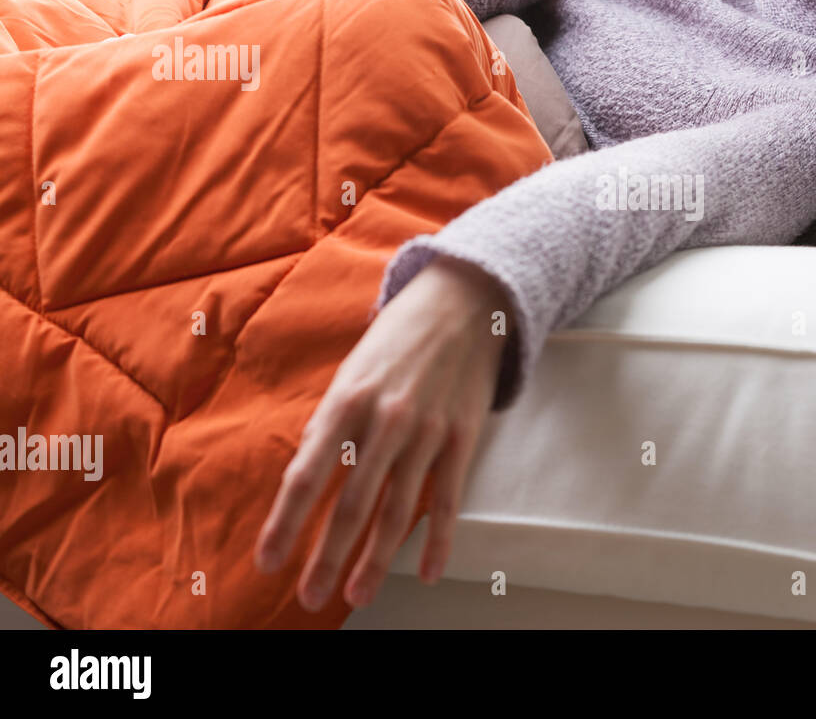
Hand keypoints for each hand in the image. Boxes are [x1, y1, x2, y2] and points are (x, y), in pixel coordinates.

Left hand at [254, 256, 510, 610]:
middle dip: (327, 557)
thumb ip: (329, 421)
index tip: (268, 562)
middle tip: (309, 598)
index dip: (285, 524)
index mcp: (346, 401)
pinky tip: (430, 573)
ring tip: (357, 595)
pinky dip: (439, 540)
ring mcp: (428, 432)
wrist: (463, 302)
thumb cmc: (398, 338)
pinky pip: (449, 499)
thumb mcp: (351, 370)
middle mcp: (384, 421)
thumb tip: (306, 471)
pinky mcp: (463, 438)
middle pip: (351, 504)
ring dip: (376, 560)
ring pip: (397, 510)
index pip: (307, 476)